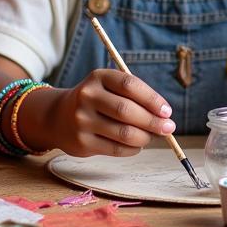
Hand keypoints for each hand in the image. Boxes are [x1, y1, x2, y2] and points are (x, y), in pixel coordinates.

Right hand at [50, 69, 174, 156]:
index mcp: (98, 77)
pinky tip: (137, 145)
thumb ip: (135, 98)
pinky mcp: (82, 142)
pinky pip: (116, 149)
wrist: (58, 117)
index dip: (152, 99)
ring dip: (145, 137)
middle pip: (127, 110)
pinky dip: (133, 149)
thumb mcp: (110, 88)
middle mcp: (87, 96)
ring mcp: (82, 120)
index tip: (167, 111)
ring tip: (151, 136)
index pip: (130, 85)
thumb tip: (164, 118)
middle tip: (168, 128)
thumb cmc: (97, 101)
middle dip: (153, 121)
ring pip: (124, 133)